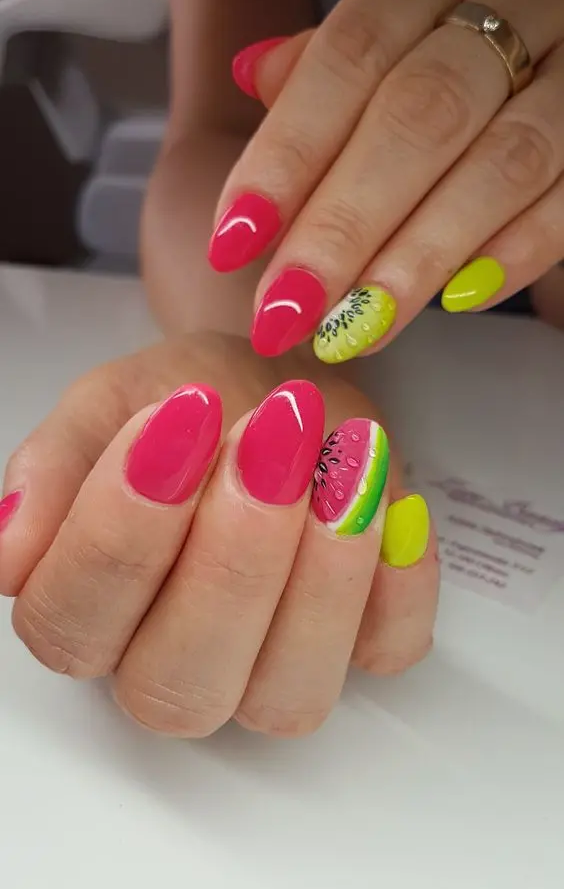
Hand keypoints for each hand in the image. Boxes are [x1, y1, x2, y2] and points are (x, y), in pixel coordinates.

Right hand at [0, 334, 437, 736]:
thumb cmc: (193, 399)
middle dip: (230, 559)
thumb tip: (8, 547)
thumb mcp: (110, 402)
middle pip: (179, 683)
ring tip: (340, 463)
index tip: (173, 418)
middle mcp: (173, 661)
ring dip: (321, 578)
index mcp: (93, 608)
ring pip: (286, 697)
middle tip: (267, 438)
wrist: (282, 384)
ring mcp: (272, 668)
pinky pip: (389, 653)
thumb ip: (55, 464)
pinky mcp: (364, 647)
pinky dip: (400, 583)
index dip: (121, 529)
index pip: (74, 622)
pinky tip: (390, 501)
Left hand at [209, 0, 563, 362]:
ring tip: (359, 326)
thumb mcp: (408, 16)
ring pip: (503, 164)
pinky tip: (457, 301)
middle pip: (420, 115)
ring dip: (421, 256)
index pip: (349, 56)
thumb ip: (334, 57)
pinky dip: (515, 254)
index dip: (287, 153)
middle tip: (288, 309)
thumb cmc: (483, 27)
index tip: (234, 240)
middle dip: (343, 224)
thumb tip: (251, 76)